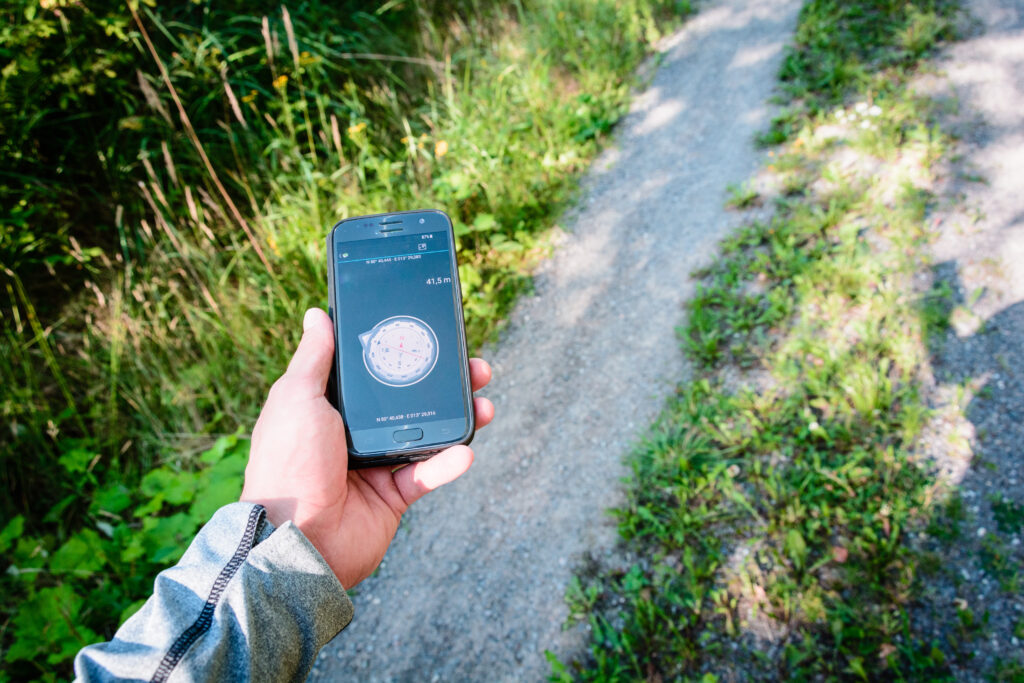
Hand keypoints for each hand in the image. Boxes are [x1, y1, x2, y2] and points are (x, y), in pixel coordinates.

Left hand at [241, 308, 493, 588]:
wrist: (296, 540)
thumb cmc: (289, 464)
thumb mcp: (297, 398)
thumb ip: (314, 358)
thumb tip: (318, 315)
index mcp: (328, 407)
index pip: (371, 373)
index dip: (400, 353)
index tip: (428, 335)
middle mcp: (352, 433)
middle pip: (407, 400)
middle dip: (442, 383)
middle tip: (473, 367)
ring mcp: (374, 466)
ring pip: (426, 433)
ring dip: (458, 418)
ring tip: (484, 403)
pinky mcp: (392, 497)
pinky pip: (427, 475)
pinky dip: (448, 463)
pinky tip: (466, 450)